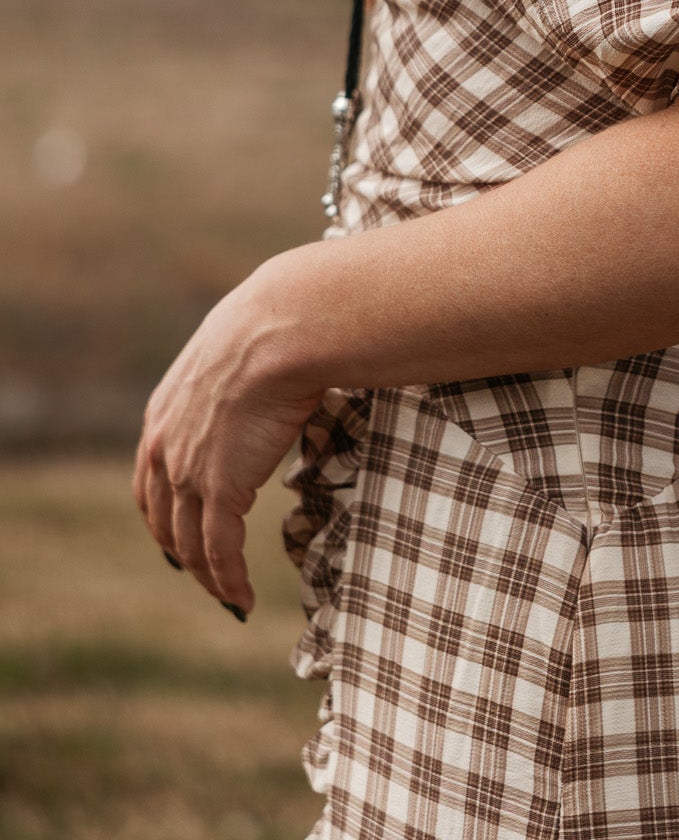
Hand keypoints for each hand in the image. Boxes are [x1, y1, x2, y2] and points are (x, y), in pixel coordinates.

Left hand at [133, 271, 321, 616]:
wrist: (282, 329)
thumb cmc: (275, 326)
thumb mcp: (237, 349)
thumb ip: (236, 371)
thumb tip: (269, 363)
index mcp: (163, 412)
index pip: (150, 480)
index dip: (163, 514)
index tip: (178, 535)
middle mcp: (165, 447)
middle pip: (163, 519)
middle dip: (181, 552)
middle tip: (203, 574)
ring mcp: (189, 471)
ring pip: (189, 543)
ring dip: (209, 577)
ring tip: (229, 598)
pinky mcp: (221, 490)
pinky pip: (219, 551)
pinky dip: (228, 581)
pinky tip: (242, 599)